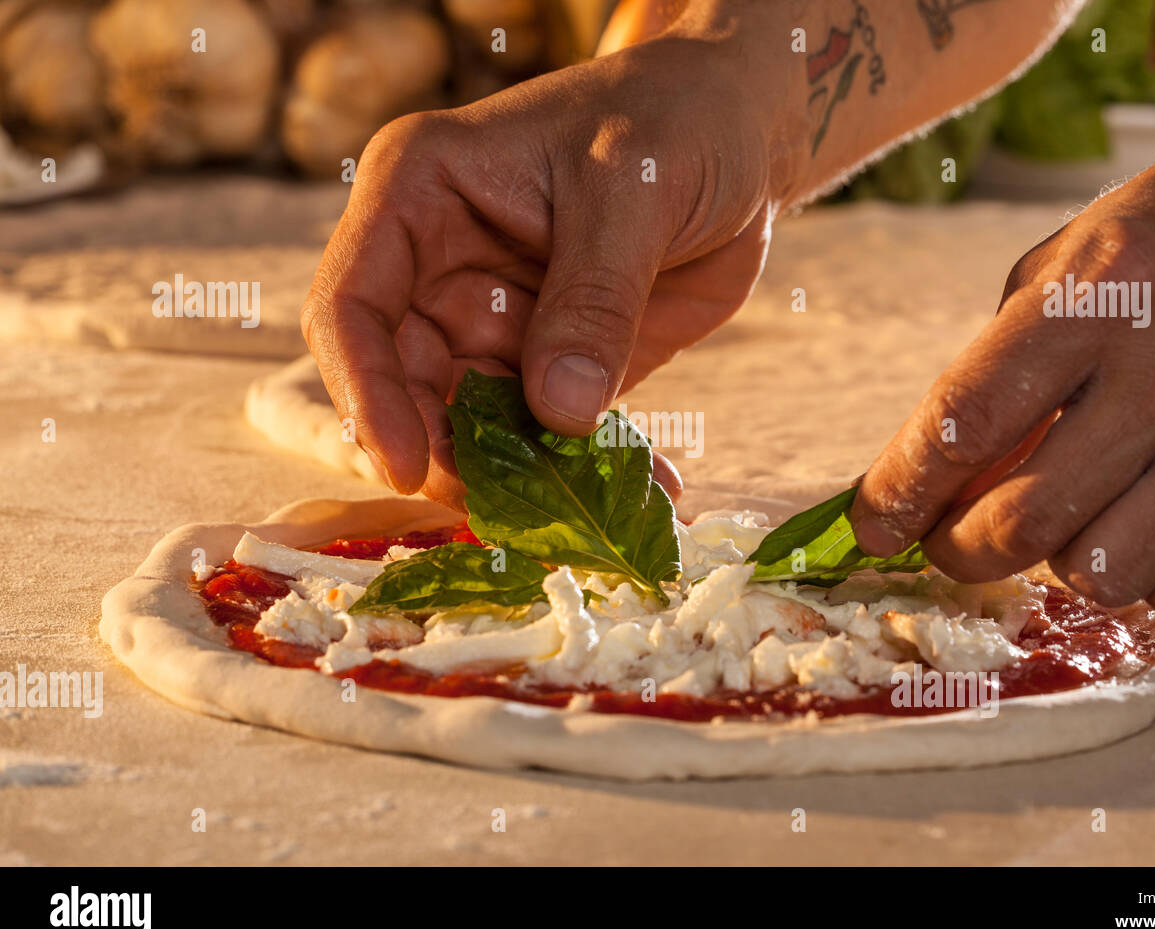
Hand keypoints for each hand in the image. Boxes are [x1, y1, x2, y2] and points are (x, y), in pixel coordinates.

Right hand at [301, 36, 778, 504]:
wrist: (740, 135)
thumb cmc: (675, 121)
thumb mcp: (633, 191)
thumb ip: (593, 299)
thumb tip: (559, 413)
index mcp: (420, 195)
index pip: (353, 304)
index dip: (367, 392)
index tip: (405, 465)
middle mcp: (438, 266)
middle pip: (404, 383)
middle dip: (444, 453)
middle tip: (509, 510)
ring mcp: (492, 320)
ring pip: (471, 423)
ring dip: (521, 478)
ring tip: (584, 520)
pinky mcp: (551, 362)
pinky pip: (549, 433)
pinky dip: (587, 471)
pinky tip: (644, 496)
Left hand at [851, 135, 1154, 622]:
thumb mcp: (1083, 247)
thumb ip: (1007, 350)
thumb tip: (945, 457)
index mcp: (1106, 297)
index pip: (965, 421)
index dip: (898, 488)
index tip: (871, 520)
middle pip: (1022, 523)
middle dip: (955, 549)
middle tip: (942, 538)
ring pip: (1101, 575)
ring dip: (1051, 566)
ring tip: (1051, 526)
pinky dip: (1141, 584)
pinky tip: (1131, 536)